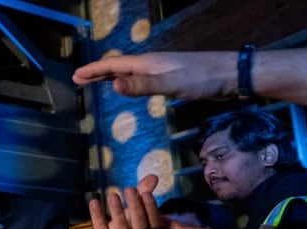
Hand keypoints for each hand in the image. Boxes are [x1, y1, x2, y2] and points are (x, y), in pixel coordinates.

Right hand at [73, 51, 236, 99]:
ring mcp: (161, 70)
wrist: (229, 75)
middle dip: (97, 74)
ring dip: (111, 78)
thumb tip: (114, 86)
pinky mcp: (171, 78)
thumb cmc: (202, 79)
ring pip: (129, 73)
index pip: (113, 66)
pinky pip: (141, 80)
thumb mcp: (170, 84)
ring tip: (97, 83)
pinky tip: (131, 87)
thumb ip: (143, 85)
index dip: (94, 71)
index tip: (76, 76)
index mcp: (148, 63)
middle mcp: (151, 64)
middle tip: (79, 79)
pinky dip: (128, 83)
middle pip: (118, 68)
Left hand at [83, 174, 160, 228]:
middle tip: (130, 189)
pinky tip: (94, 202)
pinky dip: (97, 216)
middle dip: (136, 206)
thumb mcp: (133, 212)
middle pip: (140, 225)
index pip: (154, 222)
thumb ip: (143, 194)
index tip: (146, 193)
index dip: (152, 208)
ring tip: (113, 195)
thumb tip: (153, 176)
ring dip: (118, 211)